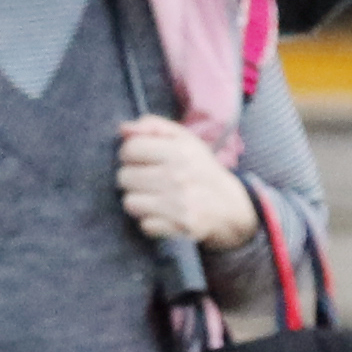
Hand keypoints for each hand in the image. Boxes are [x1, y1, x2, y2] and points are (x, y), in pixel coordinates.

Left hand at [115, 115, 262, 246]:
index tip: (141, 158)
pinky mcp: (180, 226)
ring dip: (138, 200)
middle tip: (148, 179)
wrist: (229, 204)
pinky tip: (162, 213)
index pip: (129, 149)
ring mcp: (179, 203)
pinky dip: (150, 221)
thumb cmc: (199, 167)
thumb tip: (123, 129)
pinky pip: (144, 224)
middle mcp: (178, 176)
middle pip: (124, 177)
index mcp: (179, 151)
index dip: (131, 153)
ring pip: (129, 202)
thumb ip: (153, 126)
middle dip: (132, 177)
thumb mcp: (183, 139)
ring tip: (153, 196)